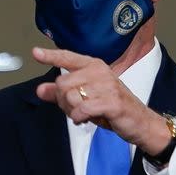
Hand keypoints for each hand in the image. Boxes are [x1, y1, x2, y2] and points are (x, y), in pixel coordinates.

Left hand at [32, 47, 170, 154]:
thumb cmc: (112, 107)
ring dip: (72, 111)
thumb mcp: (85, 98)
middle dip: (63, 101)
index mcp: (94, 66)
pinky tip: (85, 119)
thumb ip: (62, 94)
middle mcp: (100, 72)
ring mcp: (107, 85)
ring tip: (83, 114)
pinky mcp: (111, 102)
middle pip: (62, 83)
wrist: (140, 122)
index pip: (68, 57)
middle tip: (75, 108)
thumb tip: (40, 90)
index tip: (35, 52)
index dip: (50, 55)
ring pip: (71, 97)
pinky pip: (81, 109)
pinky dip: (79, 117)